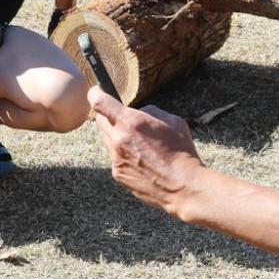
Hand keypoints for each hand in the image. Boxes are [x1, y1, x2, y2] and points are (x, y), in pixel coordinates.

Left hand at [89, 89, 202, 216]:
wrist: (183, 187)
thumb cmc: (182, 152)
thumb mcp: (173, 121)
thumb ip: (150, 112)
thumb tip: (139, 113)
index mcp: (132, 122)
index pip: (99, 101)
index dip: (96, 93)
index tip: (97, 91)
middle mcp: (118, 139)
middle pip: (100, 120)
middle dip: (108, 116)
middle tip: (123, 118)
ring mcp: (116, 159)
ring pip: (107, 140)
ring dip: (117, 136)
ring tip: (139, 144)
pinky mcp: (117, 174)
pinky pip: (115, 157)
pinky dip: (123, 155)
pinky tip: (142, 160)